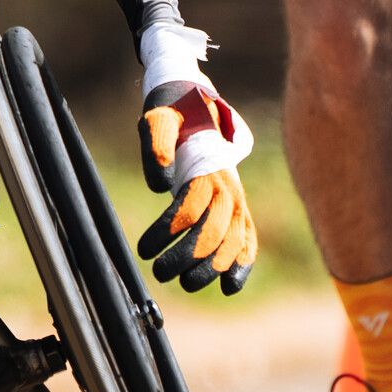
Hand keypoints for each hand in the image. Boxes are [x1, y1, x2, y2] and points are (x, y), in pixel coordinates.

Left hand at [135, 73, 257, 295]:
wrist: (195, 104)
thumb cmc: (172, 114)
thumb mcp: (157, 120)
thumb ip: (157, 146)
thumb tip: (160, 184)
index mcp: (207, 168)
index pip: (190, 207)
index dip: (167, 231)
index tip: (143, 248)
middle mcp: (227, 187)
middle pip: (212, 231)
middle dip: (187, 257)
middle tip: (159, 272)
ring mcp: (237, 198)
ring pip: (231, 241)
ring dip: (211, 268)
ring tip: (185, 284)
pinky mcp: (238, 206)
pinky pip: (247, 239)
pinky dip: (242, 264)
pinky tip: (230, 287)